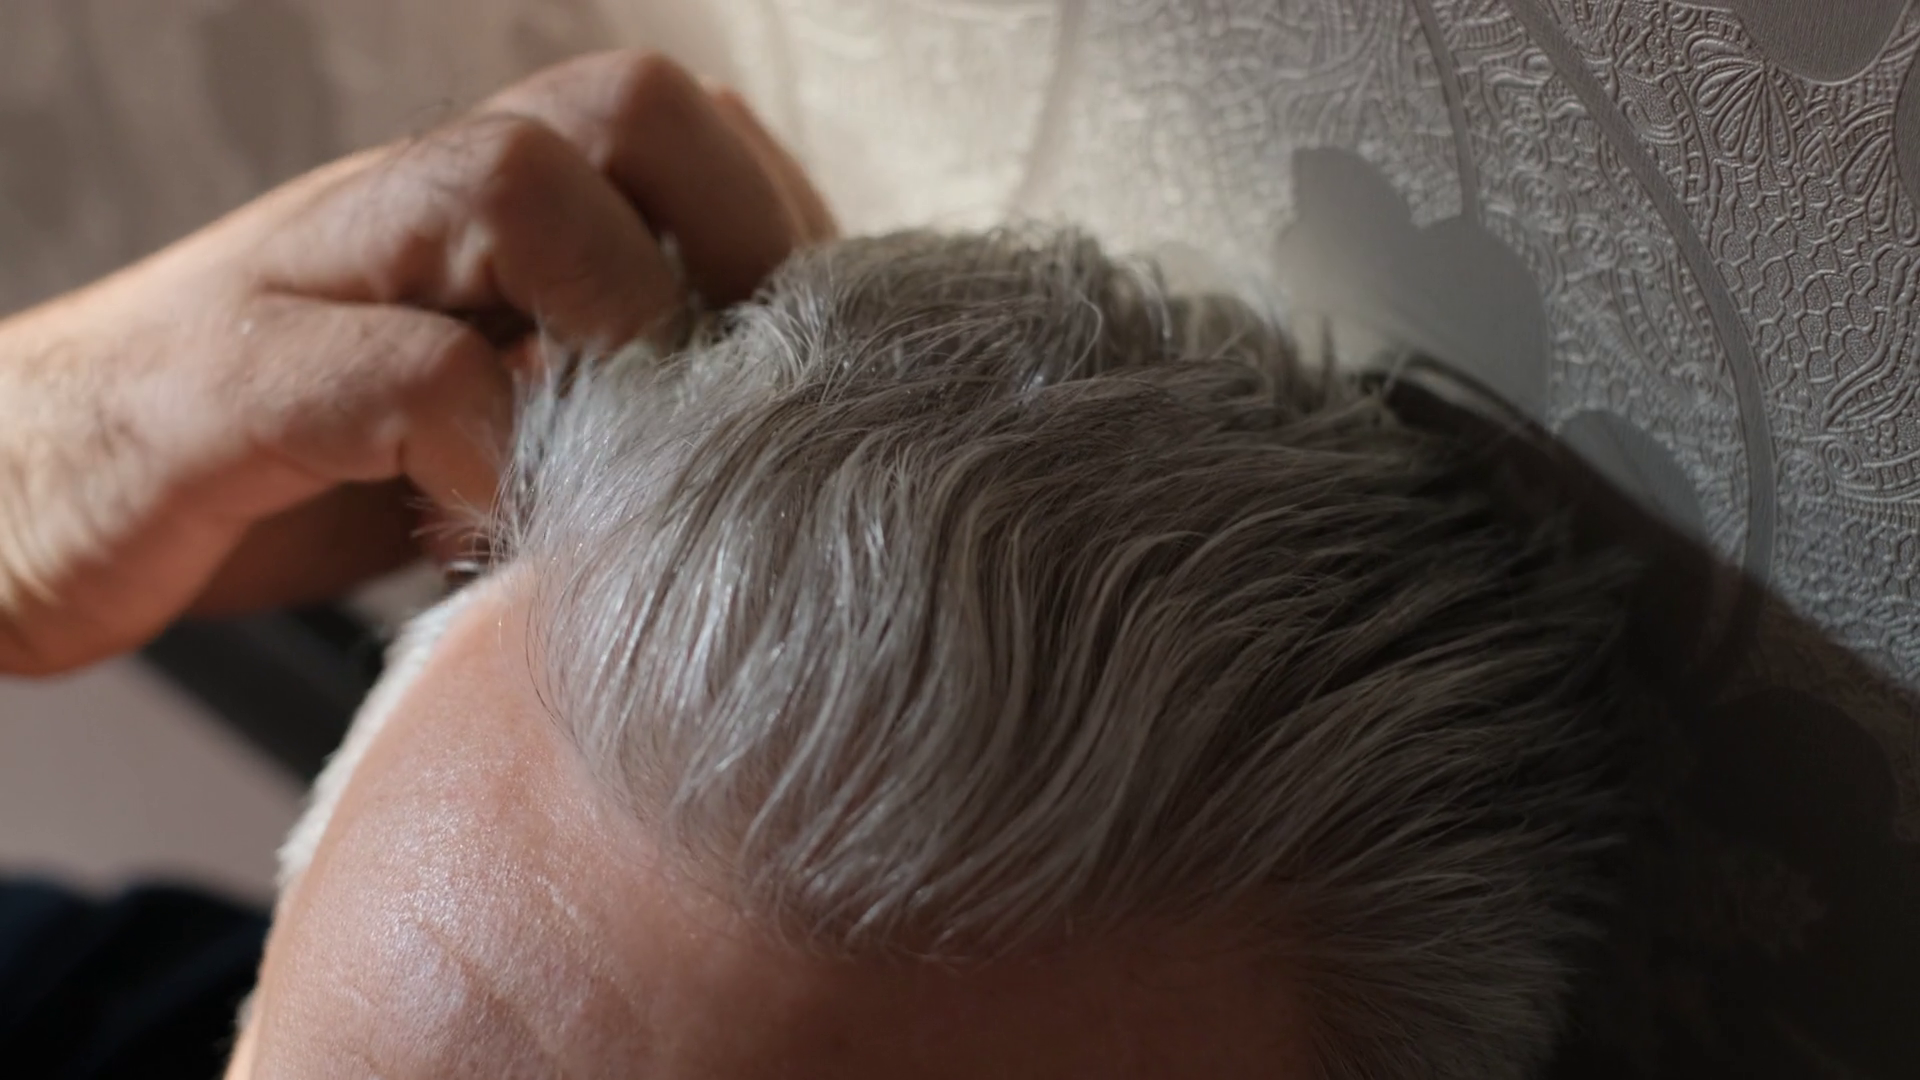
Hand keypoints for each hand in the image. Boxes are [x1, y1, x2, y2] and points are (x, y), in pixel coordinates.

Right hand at [0, 52, 834, 674]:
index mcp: (472, 212)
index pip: (678, 128)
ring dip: (621, 315)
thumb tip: (750, 459)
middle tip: (751, 388)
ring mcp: (311, 277)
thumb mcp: (460, 423)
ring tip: (640, 449)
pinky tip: (500, 526)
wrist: (9, 496)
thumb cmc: (272, 467)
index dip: (778, 225)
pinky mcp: (225, 388)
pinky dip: (485, 449)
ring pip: (505, 182)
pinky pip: (393, 372)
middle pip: (619, 106)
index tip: (817, 356)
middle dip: (733, 233)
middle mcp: (404, 210)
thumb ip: (578, 406)